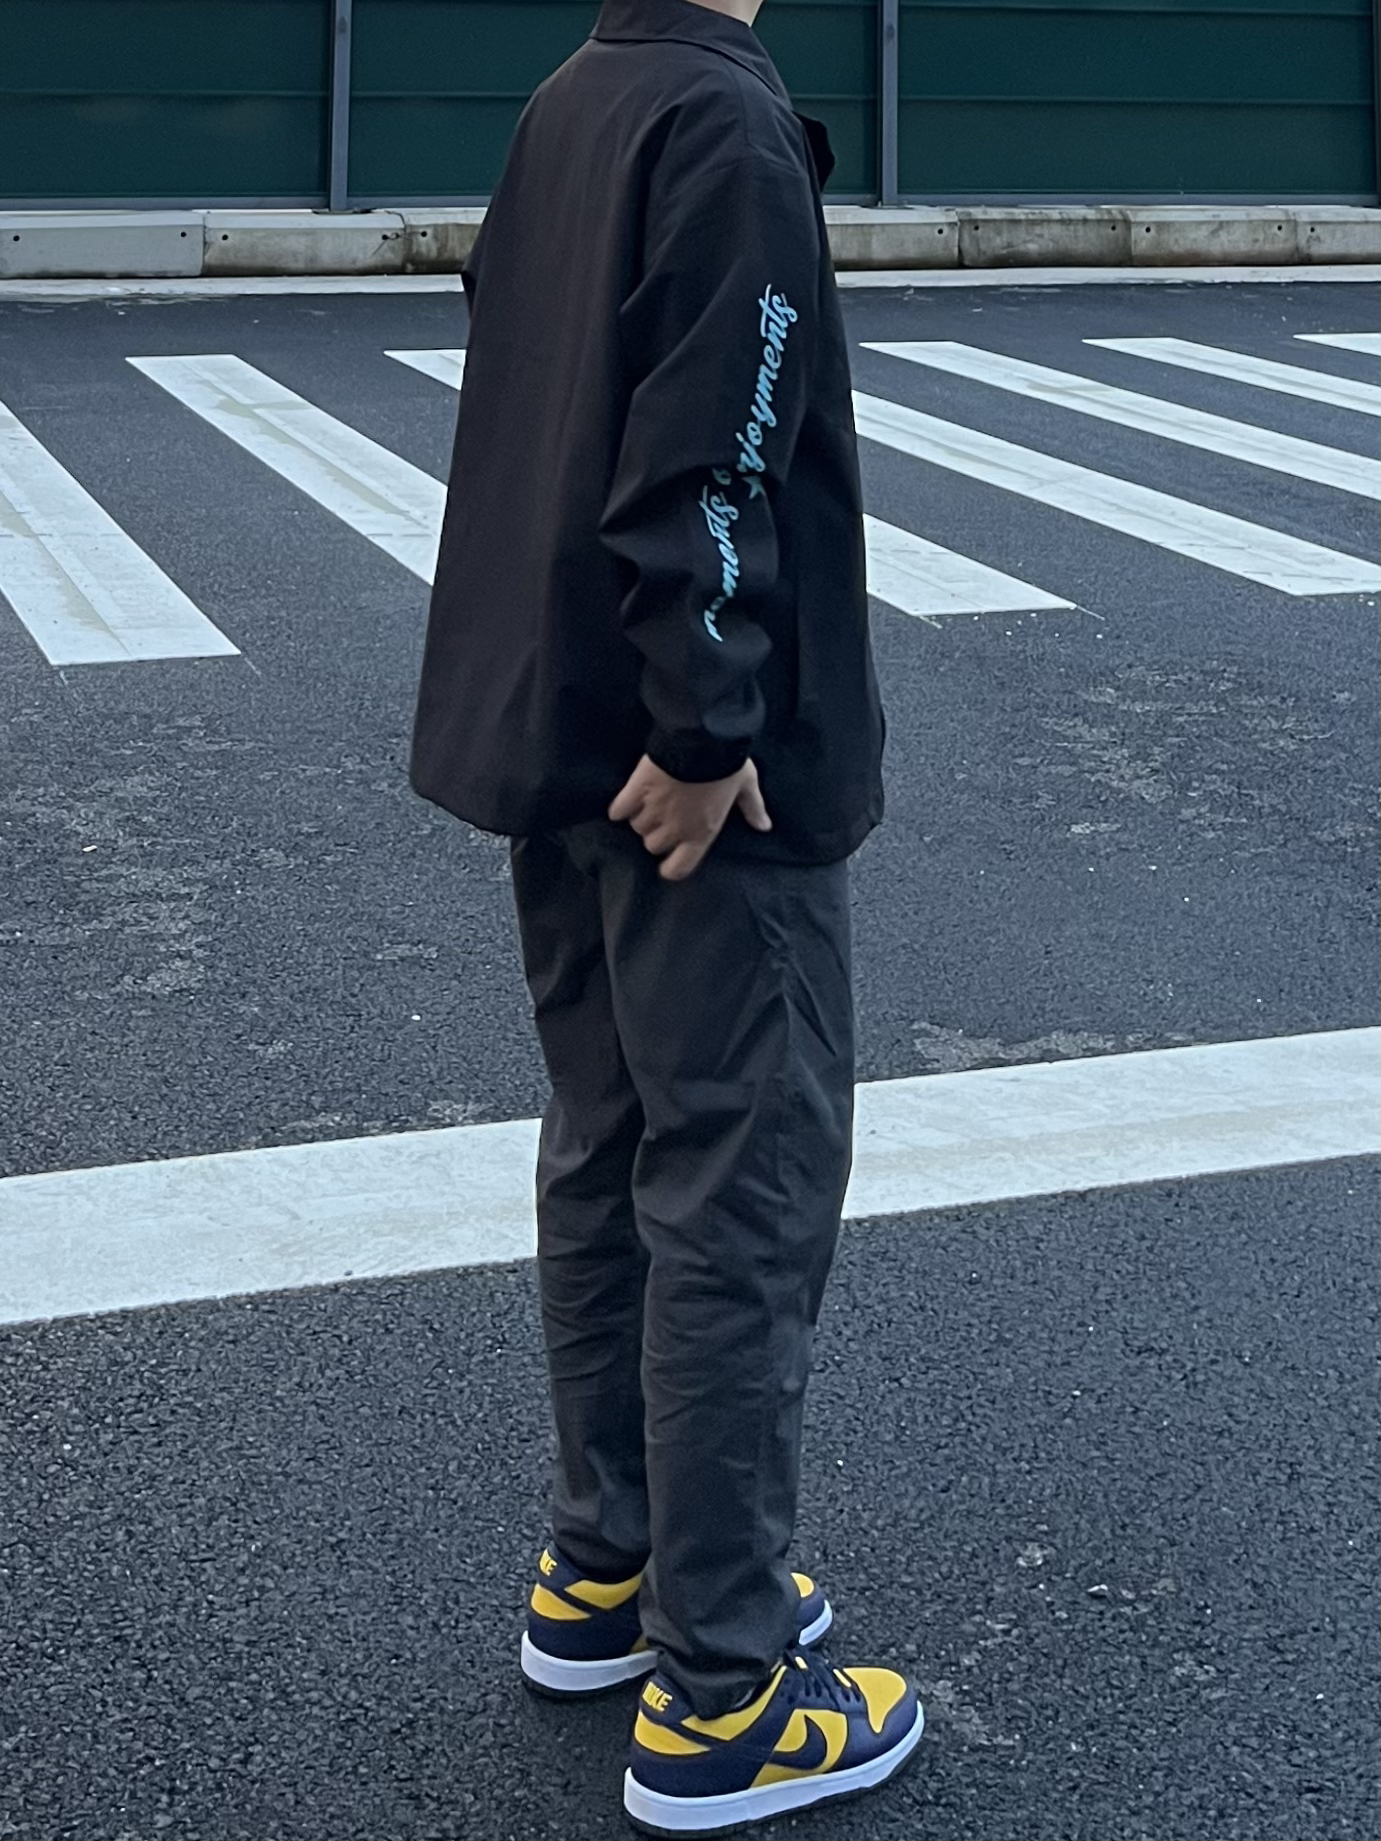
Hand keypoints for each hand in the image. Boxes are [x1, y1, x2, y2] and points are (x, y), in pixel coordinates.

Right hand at [608, 754, 771, 880]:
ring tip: (648, 804)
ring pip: (637, 827)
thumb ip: (753, 808)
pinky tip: (624, 803)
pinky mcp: (635, 792)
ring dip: (641, 818)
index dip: (671, 868)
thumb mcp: (746, 786)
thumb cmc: (727, 765)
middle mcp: (675, 828)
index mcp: (701, 832)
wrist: (701, 739)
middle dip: (657, 834)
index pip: (679, 867)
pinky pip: (619, 810)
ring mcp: (653, 811)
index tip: (668, 863)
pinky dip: (620, 808)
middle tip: (664, 818)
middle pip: (653, 845)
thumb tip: (764, 826)